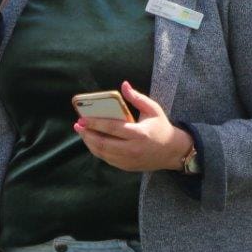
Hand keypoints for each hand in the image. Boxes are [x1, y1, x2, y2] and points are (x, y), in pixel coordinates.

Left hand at [73, 81, 193, 171]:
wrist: (173, 152)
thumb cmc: (161, 127)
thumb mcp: (153, 109)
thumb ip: (137, 98)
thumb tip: (124, 85)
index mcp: (139, 134)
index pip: (112, 128)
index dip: (95, 123)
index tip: (82, 118)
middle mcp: (133, 149)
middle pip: (104, 143)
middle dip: (88, 134)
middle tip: (78, 125)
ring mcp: (129, 160)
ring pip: (103, 153)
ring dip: (90, 143)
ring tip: (82, 132)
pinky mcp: (127, 167)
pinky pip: (107, 159)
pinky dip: (97, 150)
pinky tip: (92, 141)